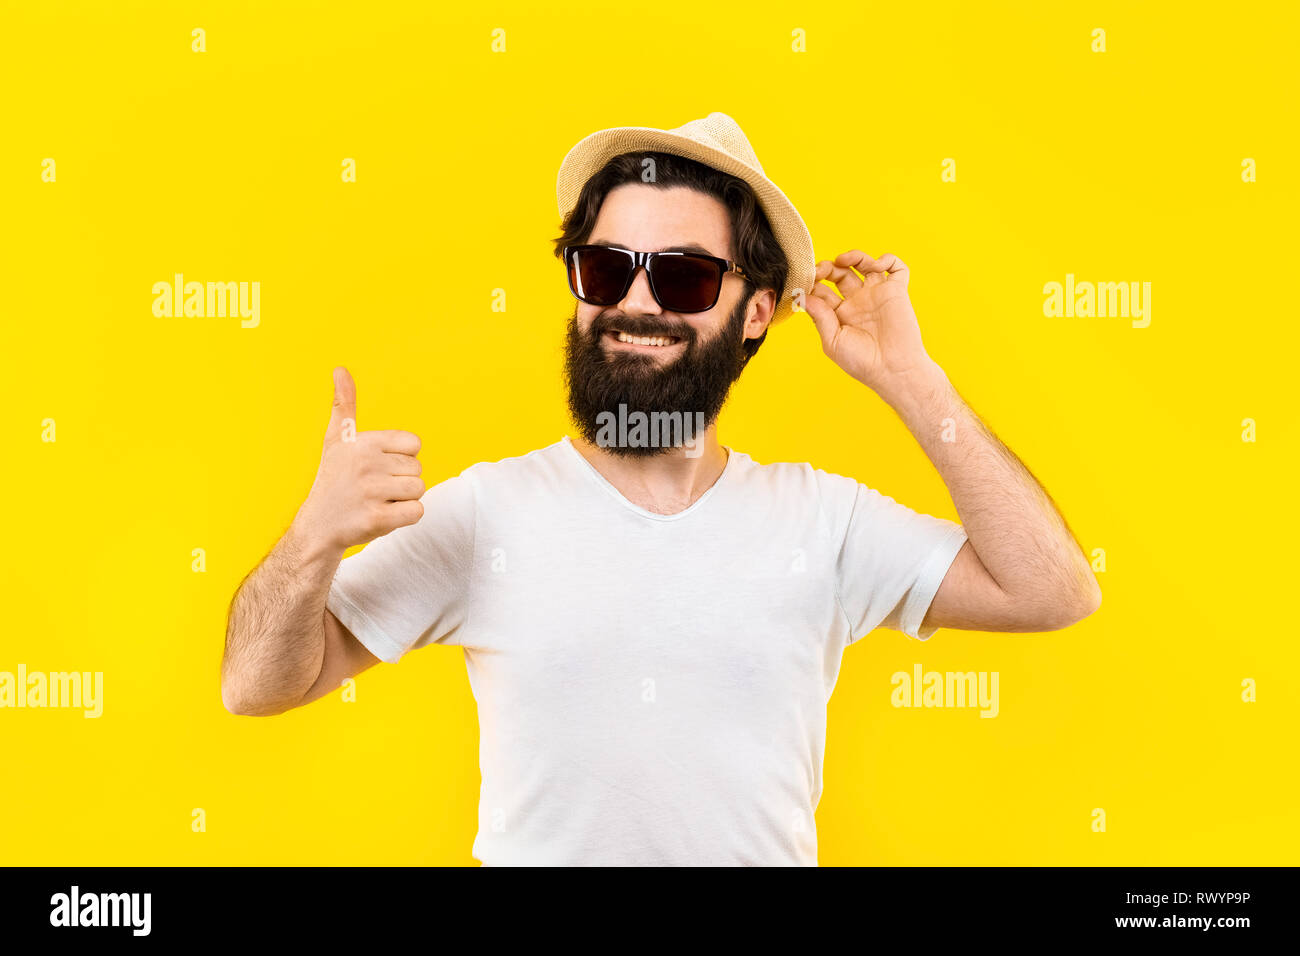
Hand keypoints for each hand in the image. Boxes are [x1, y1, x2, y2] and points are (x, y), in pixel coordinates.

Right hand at [292, 367, 424, 554]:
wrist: (318, 526)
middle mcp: (366, 464)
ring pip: (419, 490)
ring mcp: (371, 492)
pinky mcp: (377, 518)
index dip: (401, 458)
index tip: (378, 466)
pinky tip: (382, 515)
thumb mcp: (337, 440)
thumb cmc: (334, 480)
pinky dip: (405, 517)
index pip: (414, 444)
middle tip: (374, 488)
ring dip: (403, 500)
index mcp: (363, 442)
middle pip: (418, 469)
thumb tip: (340, 369)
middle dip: (402, 481)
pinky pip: (417, 512)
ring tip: (378, 501)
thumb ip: (344, 404)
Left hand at [804, 250, 935, 392]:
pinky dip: (887, 259)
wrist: (893, 370)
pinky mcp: (896, 291)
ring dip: (853, 256)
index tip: (805, 281)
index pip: (821, 290)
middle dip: (828, 267)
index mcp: (839, 314)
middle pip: (839, 273)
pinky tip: (876, 266)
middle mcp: (857, 302)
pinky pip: (896, 268)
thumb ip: (819, 316)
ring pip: (864, 265)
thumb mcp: (833, 340)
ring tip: (843, 260)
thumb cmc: (862, 362)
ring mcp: (876, 295)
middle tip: (821, 269)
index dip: (812, 282)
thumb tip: (803, 295)